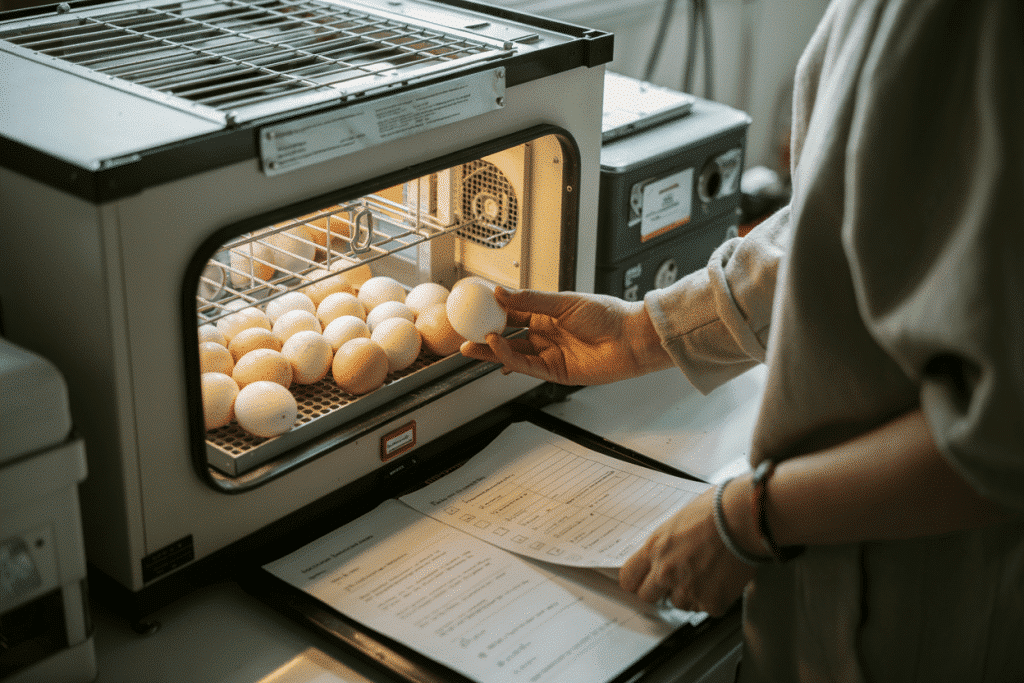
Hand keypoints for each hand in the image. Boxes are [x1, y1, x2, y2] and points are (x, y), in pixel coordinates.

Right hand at [458, 287, 672, 384]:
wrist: (631, 338)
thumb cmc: (607, 316)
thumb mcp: (565, 302)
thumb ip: (531, 300)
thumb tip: (501, 292)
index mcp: (547, 315)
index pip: (513, 312)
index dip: (492, 312)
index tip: (473, 307)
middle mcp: (545, 335)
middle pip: (508, 337)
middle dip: (484, 337)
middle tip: (463, 333)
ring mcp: (549, 355)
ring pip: (513, 354)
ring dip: (491, 351)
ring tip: (471, 346)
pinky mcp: (555, 372)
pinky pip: (527, 366)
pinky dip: (510, 359)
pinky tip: (497, 348)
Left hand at [619, 486, 755, 616]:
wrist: (744, 519)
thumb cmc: (715, 510)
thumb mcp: (676, 522)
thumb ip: (663, 545)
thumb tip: (658, 557)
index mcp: (655, 549)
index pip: (628, 578)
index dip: (637, 580)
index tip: (642, 581)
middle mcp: (666, 572)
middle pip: (647, 596)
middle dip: (659, 590)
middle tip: (676, 579)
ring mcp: (688, 589)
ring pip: (678, 604)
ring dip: (688, 594)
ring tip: (705, 573)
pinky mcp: (712, 602)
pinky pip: (706, 608)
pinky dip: (713, 598)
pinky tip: (721, 578)